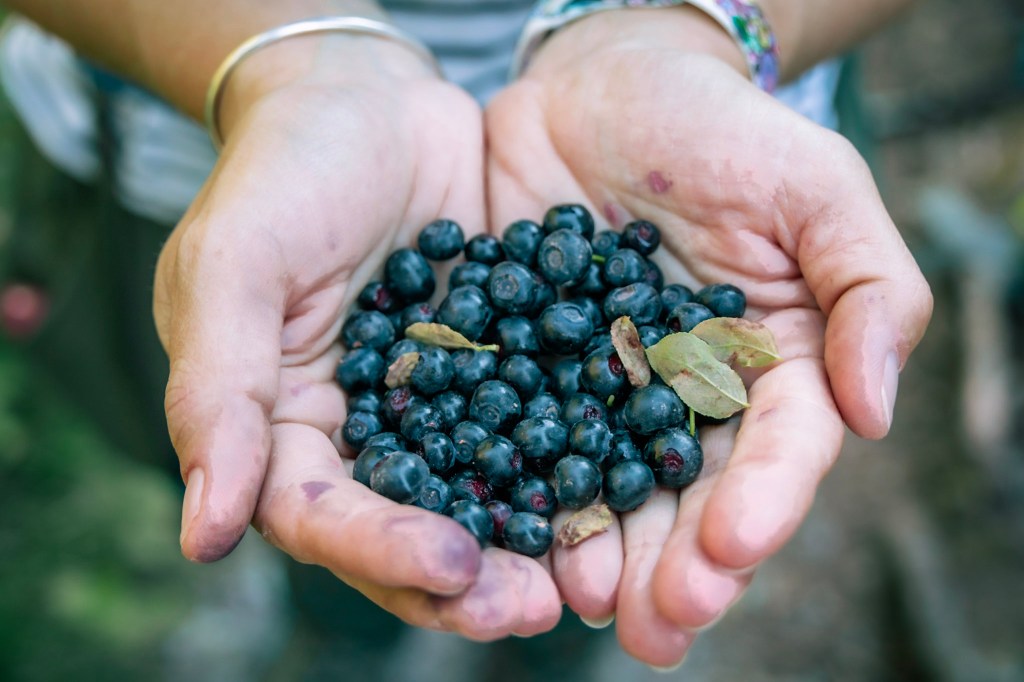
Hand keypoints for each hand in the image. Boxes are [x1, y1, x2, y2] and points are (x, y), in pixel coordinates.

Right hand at [154, 36, 560, 639]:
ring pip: (482, 496)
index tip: (447, 563)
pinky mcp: (503, 370)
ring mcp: (440, 407)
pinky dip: (572, 463)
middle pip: (410, 530)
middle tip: (532, 606)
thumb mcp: (232, 267)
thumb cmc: (282, 173)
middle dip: (466, 580)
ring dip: (528, 544)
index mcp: (287, 427)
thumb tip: (202, 535)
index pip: (321, 516)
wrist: (367, 100)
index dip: (379, 549)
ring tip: (584, 577)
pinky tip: (621, 484)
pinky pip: (538, 425)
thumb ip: (218, 393)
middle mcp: (366, 434)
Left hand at [485, 8, 931, 665]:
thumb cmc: (722, 132)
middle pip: (692, 495)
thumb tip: (876, 410)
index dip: (763, 503)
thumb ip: (869, 290)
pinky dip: (522, 490)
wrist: (605, 86)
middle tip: (660, 625)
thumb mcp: (817, 188)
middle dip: (679, 564)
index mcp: (766, 366)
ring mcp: (603, 389)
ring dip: (604, 554)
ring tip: (591, 603)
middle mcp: (686, 396)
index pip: (778, 449)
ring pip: (609, 488)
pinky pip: (523, 438)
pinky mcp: (529, 369)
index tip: (733, 548)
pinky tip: (515, 536)